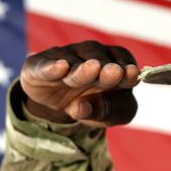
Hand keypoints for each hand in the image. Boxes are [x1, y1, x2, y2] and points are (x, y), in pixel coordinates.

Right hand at [20, 40, 139, 127]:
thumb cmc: (93, 105)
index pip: (123, 61)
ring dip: (82, 70)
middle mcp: (89, 56)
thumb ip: (105, 112)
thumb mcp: (107, 115)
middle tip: (114, 73)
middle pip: (100, 60)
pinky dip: (51, 67)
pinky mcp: (38, 66)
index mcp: (113, 64)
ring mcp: (63, 58)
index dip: (127, 69)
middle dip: (107, 69)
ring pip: (73, 64)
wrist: (59, 106)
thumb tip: (84, 108)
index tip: (131, 75)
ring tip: (91, 71)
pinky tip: (60, 67)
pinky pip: (44, 65)